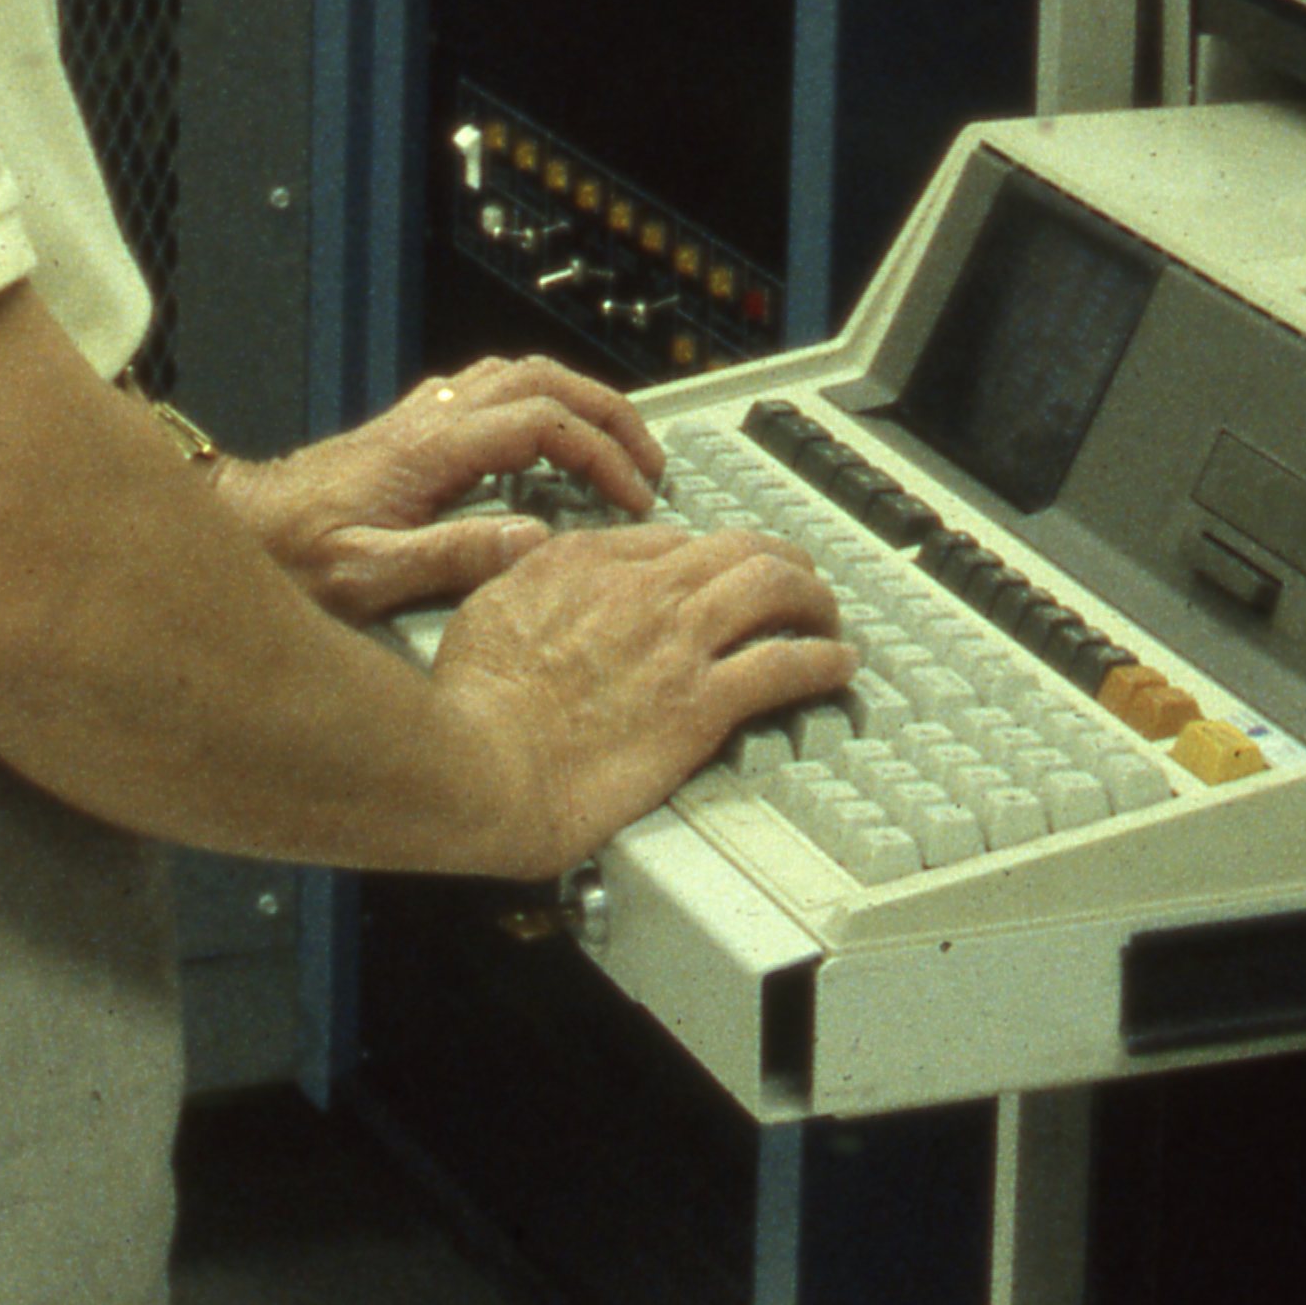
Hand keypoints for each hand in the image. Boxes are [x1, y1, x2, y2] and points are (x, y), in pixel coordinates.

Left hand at [214, 351, 671, 624]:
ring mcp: (422, 415)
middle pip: (543, 379)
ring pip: (518, 374)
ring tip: (613, 446)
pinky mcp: (411, 425)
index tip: (633, 497)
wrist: (242, 525)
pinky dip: (537, 402)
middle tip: (648, 461)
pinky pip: (491, 388)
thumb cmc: (295, 556)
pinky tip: (545, 441)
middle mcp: (433, 417)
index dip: (601, 455)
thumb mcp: (370, 574)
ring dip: (576, 400)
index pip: (543, 424)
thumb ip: (454, 557)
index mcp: (434, 448)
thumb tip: (537, 540)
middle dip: (607, 412)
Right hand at [420, 515, 854, 875]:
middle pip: (736, 548)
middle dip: (777, 559)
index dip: (706, 555)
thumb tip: (536, 575)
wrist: (478, 765)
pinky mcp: (702, 704)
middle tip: (796, 579)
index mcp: (584, 561)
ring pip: (774, 590)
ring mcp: (677, 643)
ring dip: (814, 599)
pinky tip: (838, 667)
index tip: (717, 574)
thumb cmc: (468, 705)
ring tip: (828, 615)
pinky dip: (823, 662)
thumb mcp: (484, 609)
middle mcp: (642, 590)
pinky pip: (785, 666)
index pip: (671, 539)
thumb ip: (524, 584)